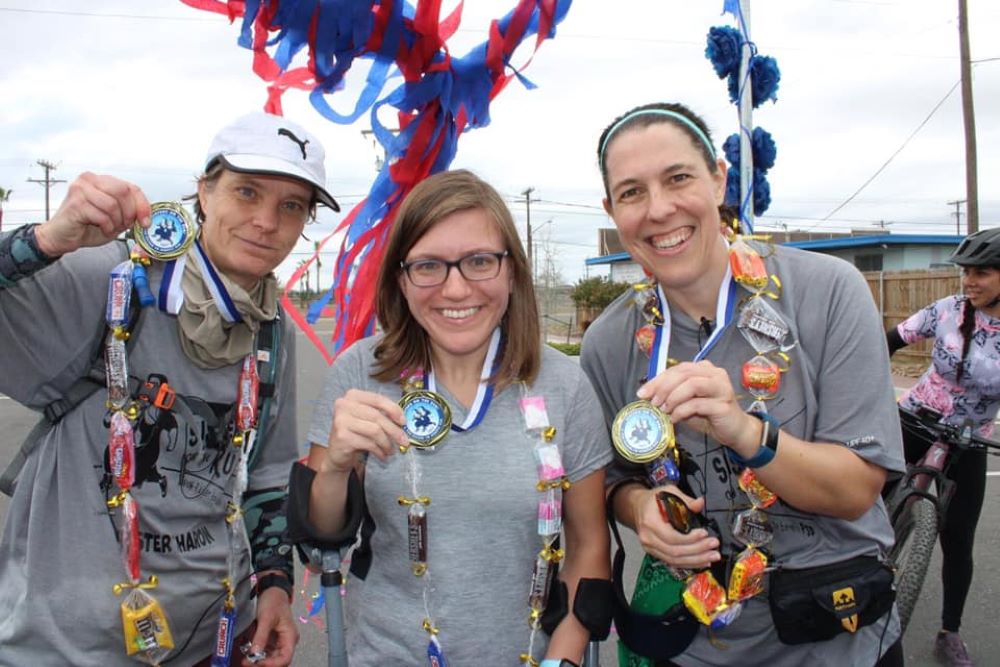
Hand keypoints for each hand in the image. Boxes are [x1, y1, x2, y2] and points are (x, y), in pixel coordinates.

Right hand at [33, 172, 149, 257]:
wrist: (61, 237)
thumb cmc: (86, 226)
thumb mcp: (114, 217)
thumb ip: (128, 211)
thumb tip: (145, 213)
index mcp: (101, 180)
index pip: (131, 187)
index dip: (142, 205)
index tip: (146, 221)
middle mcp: (89, 180)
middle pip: (123, 191)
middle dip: (129, 213)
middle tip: (124, 225)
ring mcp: (81, 189)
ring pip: (113, 204)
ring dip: (116, 221)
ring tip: (110, 227)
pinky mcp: (76, 203)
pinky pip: (102, 215)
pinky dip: (107, 226)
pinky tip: (101, 228)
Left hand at [242, 586, 297, 666]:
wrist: (273, 590)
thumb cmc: (273, 601)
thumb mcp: (266, 618)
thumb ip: (261, 637)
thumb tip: (254, 654)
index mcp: (290, 636)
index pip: (285, 658)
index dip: (272, 664)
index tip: (257, 662)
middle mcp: (286, 641)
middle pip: (277, 660)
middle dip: (262, 663)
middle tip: (246, 662)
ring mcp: (279, 641)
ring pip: (270, 657)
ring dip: (258, 660)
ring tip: (245, 659)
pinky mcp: (272, 639)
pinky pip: (265, 651)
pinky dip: (257, 654)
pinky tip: (247, 652)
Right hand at [324, 389, 407, 472]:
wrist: (337, 453)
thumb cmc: (356, 433)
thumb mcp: (368, 419)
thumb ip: (382, 414)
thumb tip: (403, 421)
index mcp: (352, 395)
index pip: (378, 399)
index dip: (394, 410)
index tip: (404, 422)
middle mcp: (344, 405)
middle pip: (377, 416)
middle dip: (394, 430)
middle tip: (404, 441)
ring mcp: (341, 420)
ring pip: (375, 431)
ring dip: (387, 443)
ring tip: (391, 450)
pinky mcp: (342, 436)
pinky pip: (369, 443)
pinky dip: (379, 451)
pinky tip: (382, 455)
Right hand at [631, 485, 719, 570]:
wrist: (637, 507)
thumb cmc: (652, 500)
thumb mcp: (668, 492)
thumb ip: (685, 499)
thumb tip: (700, 504)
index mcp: (650, 522)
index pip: (671, 537)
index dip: (690, 538)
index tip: (704, 533)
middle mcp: (648, 538)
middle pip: (675, 552)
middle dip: (697, 550)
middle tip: (713, 545)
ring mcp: (651, 548)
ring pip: (675, 561)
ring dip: (696, 560)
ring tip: (712, 556)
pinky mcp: (656, 553)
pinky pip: (673, 563)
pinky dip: (689, 563)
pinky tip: (702, 561)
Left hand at [637, 360, 757, 456]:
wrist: (735, 431)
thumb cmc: (709, 415)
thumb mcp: (686, 403)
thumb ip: (671, 395)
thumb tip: (647, 395)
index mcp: (704, 369)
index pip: (677, 369)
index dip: (657, 380)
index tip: (642, 393)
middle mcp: (715, 374)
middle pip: (684, 373)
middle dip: (663, 387)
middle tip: (653, 402)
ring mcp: (721, 388)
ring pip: (692, 384)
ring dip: (673, 397)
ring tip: (664, 409)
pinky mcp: (723, 404)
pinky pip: (698, 404)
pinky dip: (681, 411)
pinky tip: (675, 418)